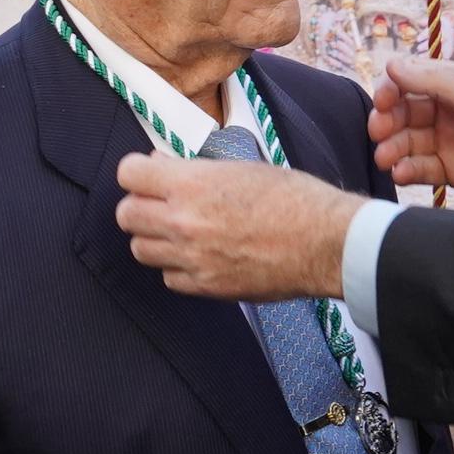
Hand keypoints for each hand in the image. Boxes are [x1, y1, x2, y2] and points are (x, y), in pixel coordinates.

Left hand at [113, 151, 359, 301]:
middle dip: (139, 206)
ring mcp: (192, 258)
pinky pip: (168, 278)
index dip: (137, 172)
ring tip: (179, 232)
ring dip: (154, 239)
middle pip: (126, 215)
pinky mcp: (206, 287)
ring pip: (140, 250)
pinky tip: (198, 256)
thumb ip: (194, 170)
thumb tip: (161, 167)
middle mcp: (184, 222)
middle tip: (160, 204)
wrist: (326, 242)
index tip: (147, 175)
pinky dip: (176, 267)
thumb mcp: (242, 167)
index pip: (128, 174)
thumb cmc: (295, 198)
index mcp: (192, 184)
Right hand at [372, 56, 453, 216]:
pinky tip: (402, 174)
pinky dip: (406, 170)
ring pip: (408, 142)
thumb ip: (435, 80)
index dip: (391, 89)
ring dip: (392, 148)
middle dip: (387, 121)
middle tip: (379, 132)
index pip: (411, 81)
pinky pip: (420, 169)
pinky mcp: (452, 171)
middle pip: (404, 112)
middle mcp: (449, 111)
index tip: (382, 101)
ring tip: (386, 158)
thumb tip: (392, 64)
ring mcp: (449, 142)